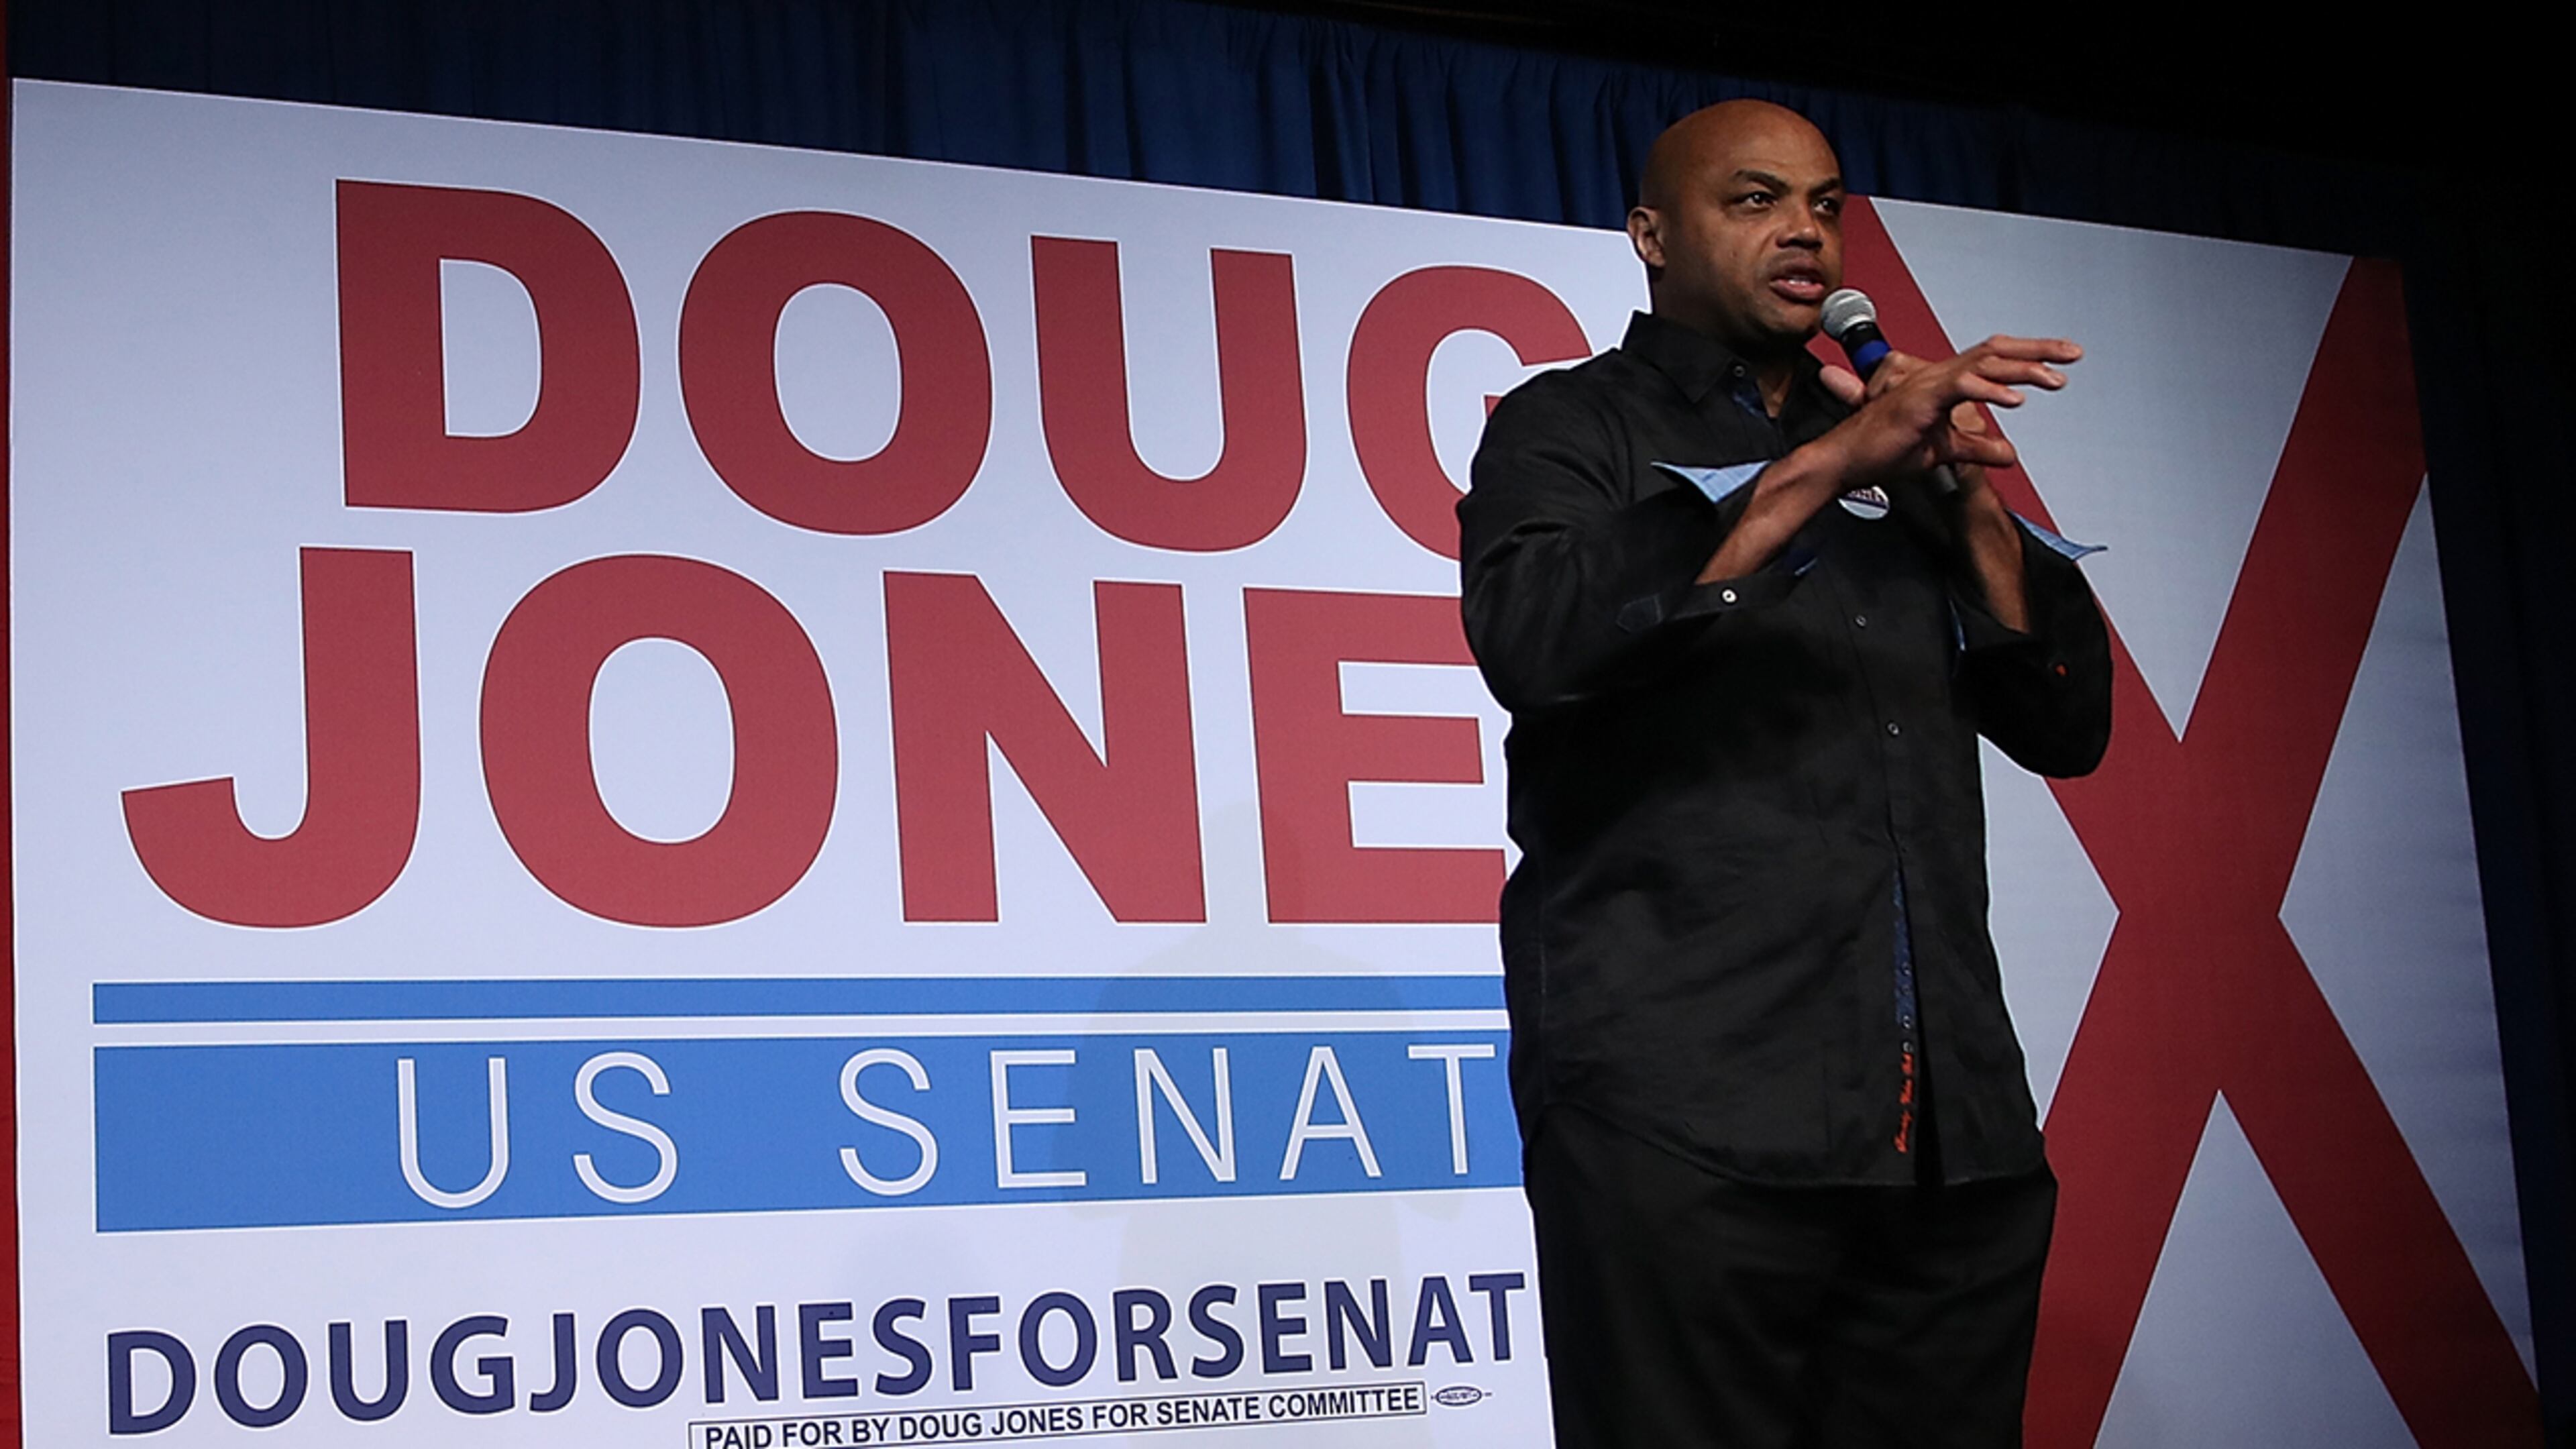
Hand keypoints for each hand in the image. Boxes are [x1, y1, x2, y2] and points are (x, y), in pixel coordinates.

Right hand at [1816, 335, 2078, 486]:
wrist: (1844, 462)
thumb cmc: (1882, 451)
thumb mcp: (1944, 452)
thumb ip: (1977, 448)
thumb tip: (2011, 454)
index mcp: (1943, 383)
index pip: (1991, 360)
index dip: (2026, 357)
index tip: (2060, 362)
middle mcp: (1937, 375)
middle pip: (1995, 350)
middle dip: (2037, 350)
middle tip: (2073, 353)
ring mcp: (1927, 384)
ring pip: (1984, 363)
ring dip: (2023, 369)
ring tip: (2054, 379)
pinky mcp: (1919, 400)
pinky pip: (1961, 387)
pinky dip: (1990, 390)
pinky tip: (2015, 400)